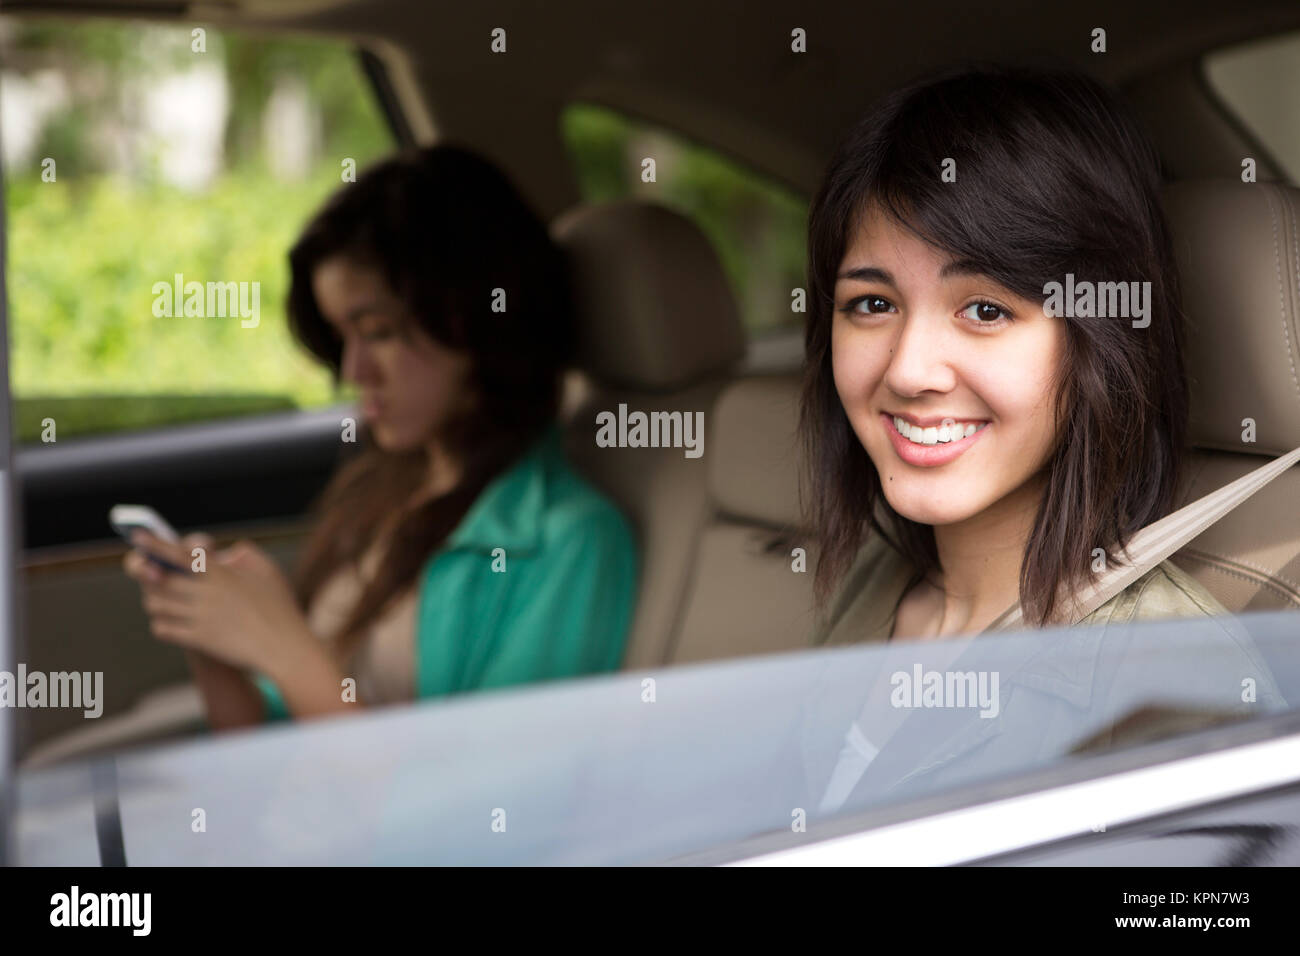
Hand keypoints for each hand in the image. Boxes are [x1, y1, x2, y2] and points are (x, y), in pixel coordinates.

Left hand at [124, 531, 315, 678]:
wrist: (284, 648)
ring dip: (153, 598)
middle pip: (158, 579)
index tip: (137, 536)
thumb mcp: (268, 571)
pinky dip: (161, 622)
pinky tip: (169, 619)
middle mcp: (207, 594)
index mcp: (222, 574)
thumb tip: (221, 552)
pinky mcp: (199, 640)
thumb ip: (244, 554)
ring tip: (160, 595)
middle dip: (143, 571)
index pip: (180, 554)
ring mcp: (201, 618)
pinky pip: (163, 628)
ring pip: (156, 604)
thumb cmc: (280, 607)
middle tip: (142, 568)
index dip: (155, 543)